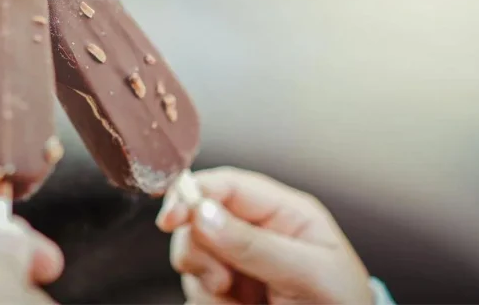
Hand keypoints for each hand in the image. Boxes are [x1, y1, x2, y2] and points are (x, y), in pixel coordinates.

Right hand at [156, 167, 372, 303]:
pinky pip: (196, 289)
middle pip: (198, 220)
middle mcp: (256, 232)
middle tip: (222, 281)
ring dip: (205, 284)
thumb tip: (203, 213)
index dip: (193, 193)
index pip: (228, 185)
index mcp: (283, 212)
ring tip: (238, 301)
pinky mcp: (227, 291)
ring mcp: (238, 263)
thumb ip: (255, 244)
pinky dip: (209, 303)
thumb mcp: (307, 273)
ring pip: (192, 257)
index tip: (171, 217)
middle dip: (199, 251)